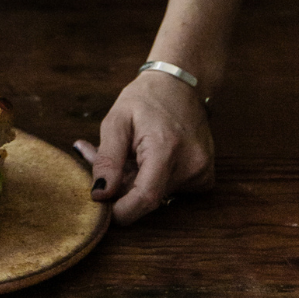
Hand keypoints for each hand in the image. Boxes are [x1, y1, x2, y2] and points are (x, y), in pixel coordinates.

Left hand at [77, 68, 214, 222]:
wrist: (181, 86)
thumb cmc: (145, 99)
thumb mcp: (116, 121)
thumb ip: (107, 159)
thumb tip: (100, 193)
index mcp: (167, 149)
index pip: (146, 197)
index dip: (121, 211)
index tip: (100, 209)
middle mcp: (191, 165)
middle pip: (147, 196)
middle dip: (118, 186)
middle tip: (94, 156)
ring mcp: (202, 172)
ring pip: (157, 193)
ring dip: (131, 180)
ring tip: (122, 151)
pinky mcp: (204, 177)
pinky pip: (169, 188)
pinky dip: (149, 178)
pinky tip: (141, 157)